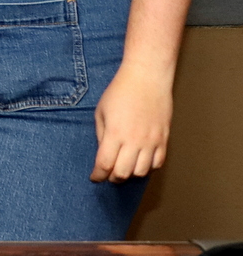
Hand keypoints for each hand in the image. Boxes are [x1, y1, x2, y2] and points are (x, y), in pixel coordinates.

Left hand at [89, 0, 192, 183]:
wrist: (146, 79)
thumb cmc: (119, 92)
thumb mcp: (101, 111)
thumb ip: (101, 134)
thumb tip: (103, 152)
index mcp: (115, 133)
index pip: (105, 164)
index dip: (98, 175)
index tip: (94, 177)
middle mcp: (134, 141)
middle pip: (123, 173)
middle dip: (112, 177)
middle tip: (107, 174)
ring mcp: (151, 142)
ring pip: (141, 172)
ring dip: (130, 174)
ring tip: (123, 167)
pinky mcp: (164, 139)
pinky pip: (157, 163)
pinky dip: (148, 167)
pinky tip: (140, 161)